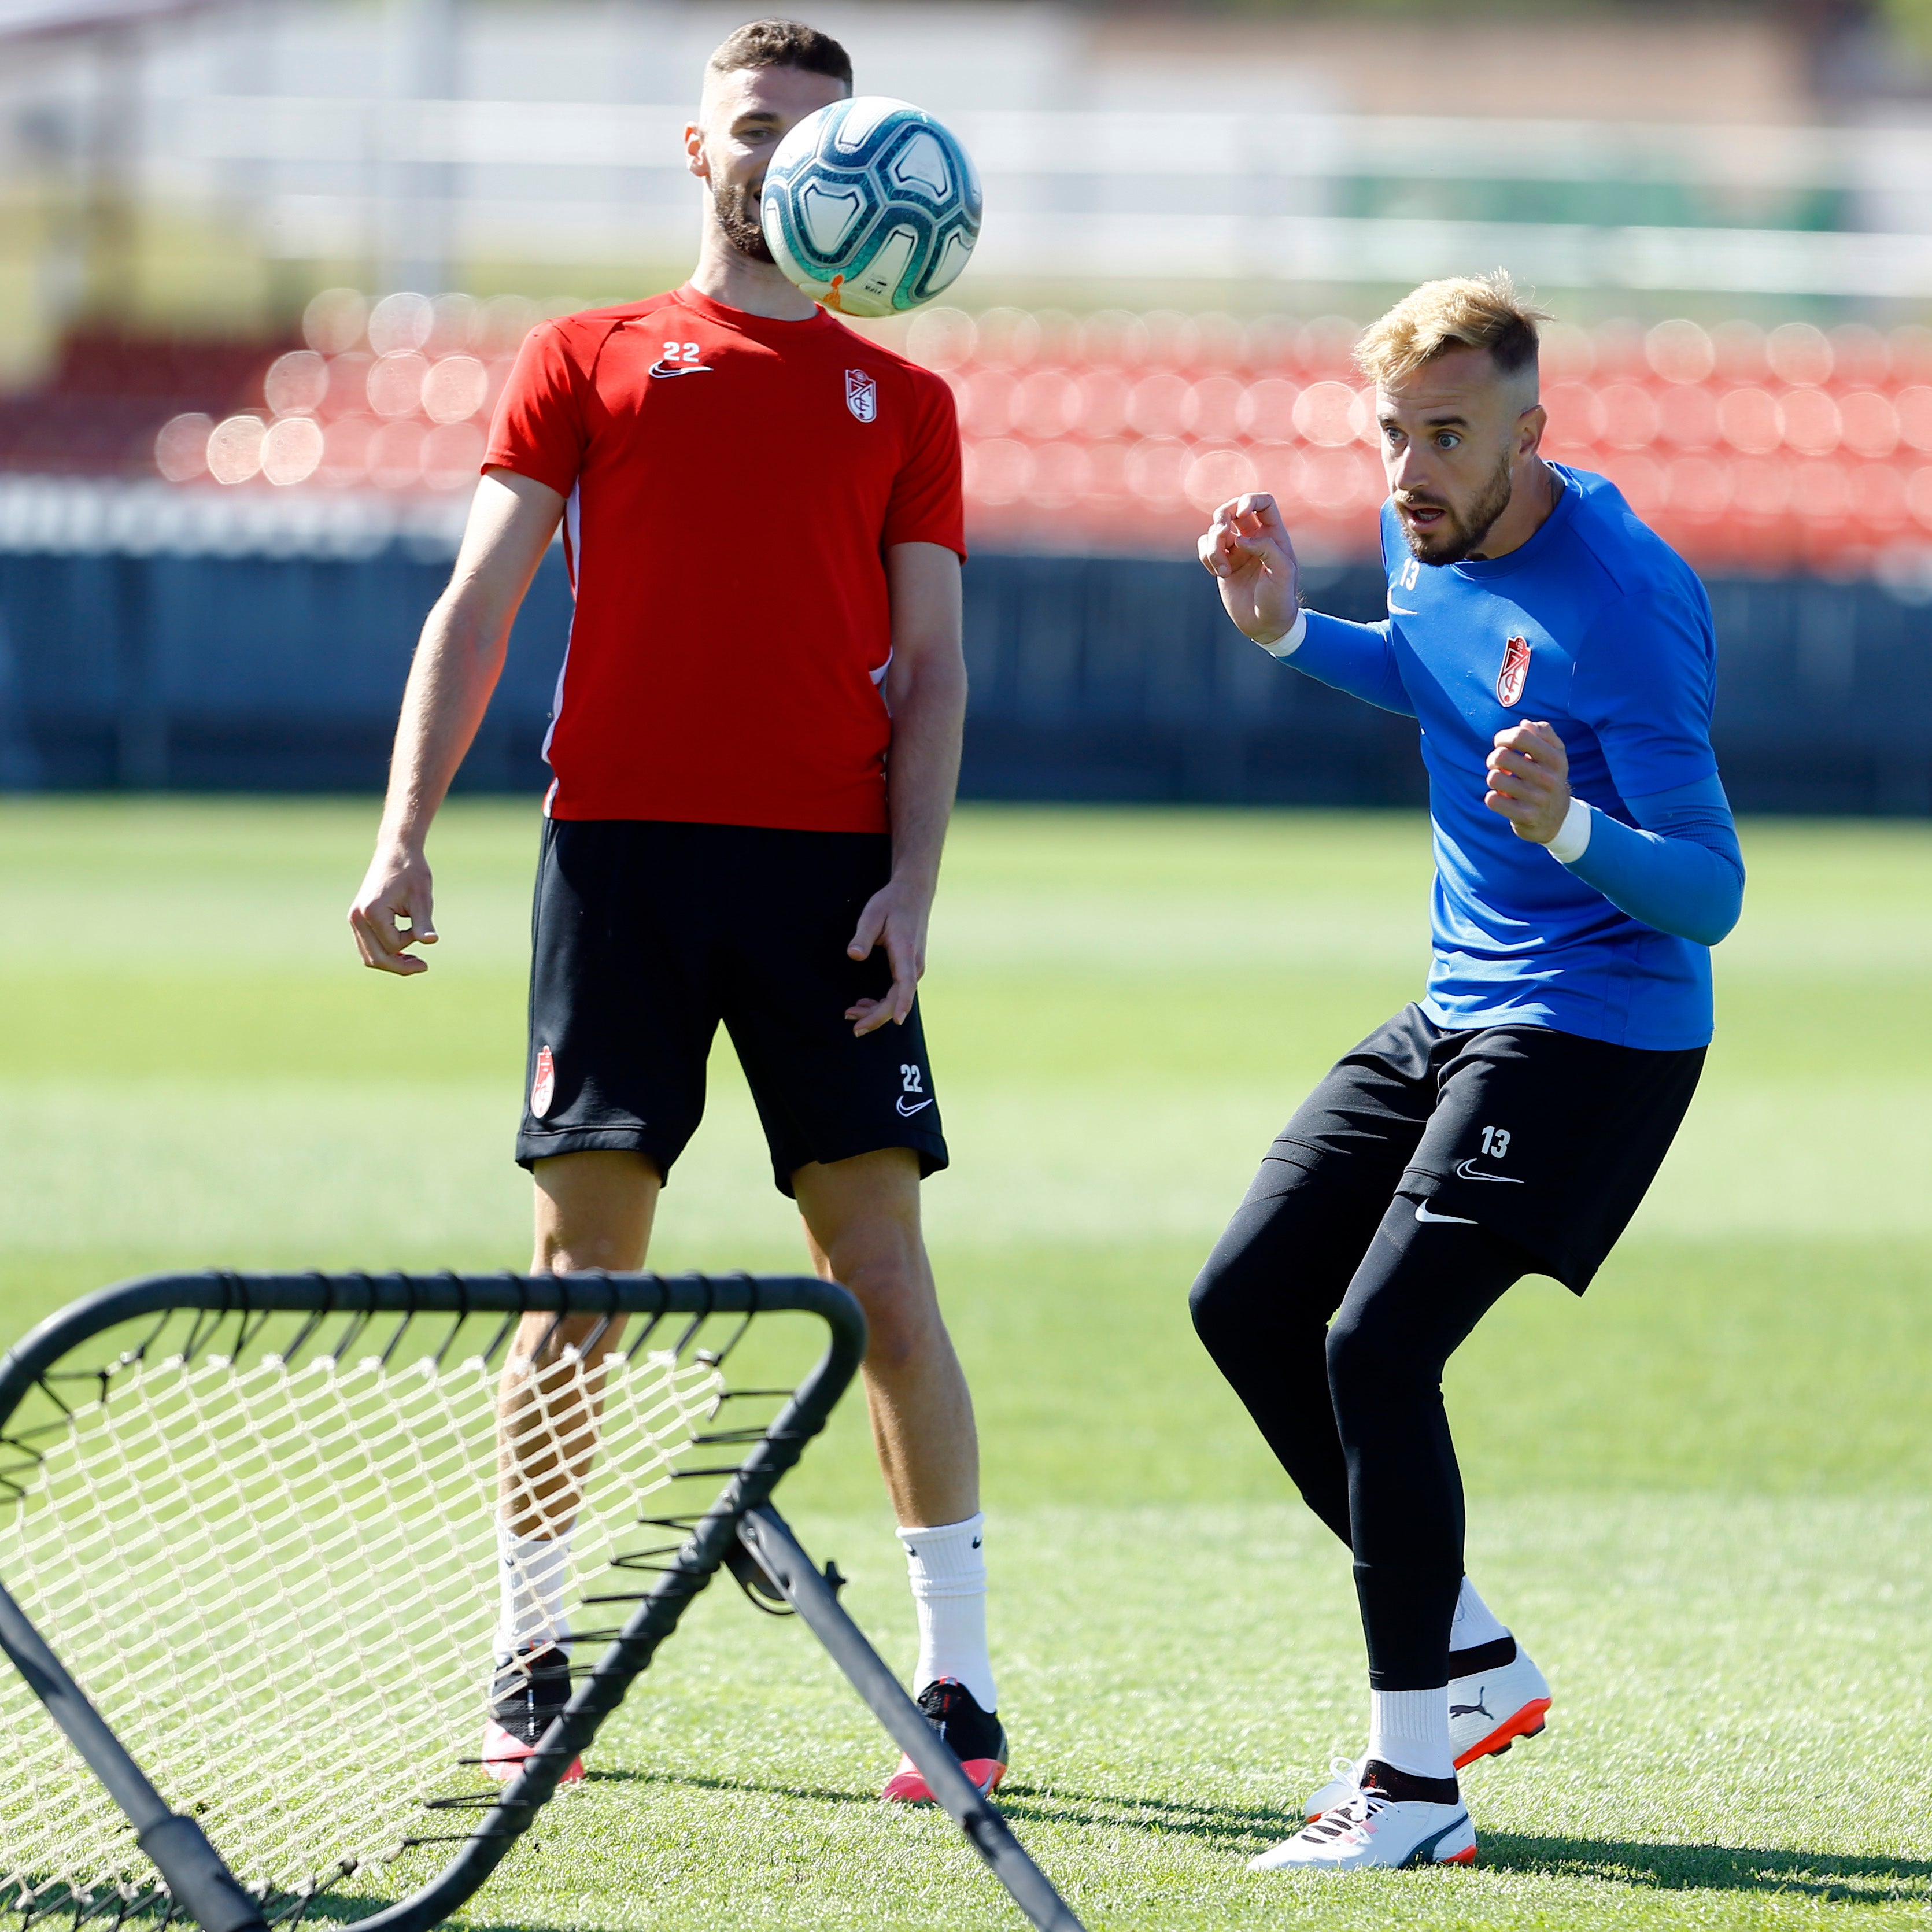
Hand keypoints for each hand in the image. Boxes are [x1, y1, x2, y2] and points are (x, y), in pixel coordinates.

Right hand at [349, 841, 438, 973]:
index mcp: (372, 912)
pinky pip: (367, 946)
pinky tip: (403, 951)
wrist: (395, 851)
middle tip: (423, 967)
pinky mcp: (357, 918)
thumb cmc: (411, 871)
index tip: (423, 925)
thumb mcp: (422, 898)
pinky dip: (384, 952)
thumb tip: (431, 942)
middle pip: (375, 958)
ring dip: (391, 962)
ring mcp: (354, 919)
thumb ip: (423, 923)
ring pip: (368, 956)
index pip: (392, 945)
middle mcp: (357, 917)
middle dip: (400, 966)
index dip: (411, 941)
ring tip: (414, 962)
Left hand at [844, 874, 932, 1036]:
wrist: (913, 893)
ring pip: (898, 998)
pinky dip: (882, 1002)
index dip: (902, 1003)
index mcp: (905, 951)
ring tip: (851, 1015)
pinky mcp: (910, 968)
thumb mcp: (872, 914)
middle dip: (877, 1016)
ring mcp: (914, 967)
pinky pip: (899, 991)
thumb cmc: (891, 903)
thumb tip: (853, 956)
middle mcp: (914, 964)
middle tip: (854, 1028)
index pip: (906, 983)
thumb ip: (862, 935)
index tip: (898, 1021)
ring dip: (877, 1010)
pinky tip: (864, 1004)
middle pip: (899, 999)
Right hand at [1197, 493, 1301, 643]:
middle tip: (1222, 534)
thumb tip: (1240, 540)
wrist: (1266, 625)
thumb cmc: (1280, 598)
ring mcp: (1236, 550)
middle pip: (1233, 508)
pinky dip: (1206, 557)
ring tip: (1223, 569)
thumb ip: (1266, 548)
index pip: (1263, 502)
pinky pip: (1205, 547)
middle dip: (1222, 517)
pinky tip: (1220, 574)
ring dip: (1213, 545)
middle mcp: (1254, 538)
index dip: (1249, 500)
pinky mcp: (1221, 564)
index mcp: (1273, 534)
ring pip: (1215, 530)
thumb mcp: (1282, 571)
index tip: (1242, 515)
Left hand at [1485, 720, 1571, 843]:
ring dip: (1493, 779)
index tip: (1501, 744)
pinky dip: (1493, 798)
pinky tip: (1503, 799)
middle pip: (1501, 756)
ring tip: (1503, 782)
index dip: (1503, 737)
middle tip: (1498, 766)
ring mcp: (1537, 798)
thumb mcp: (1554, 754)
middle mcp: (1548, 778)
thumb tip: (1525, 724)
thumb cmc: (1548, 778)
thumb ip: (1543, 733)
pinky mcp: (1525, 816)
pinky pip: (1492, 800)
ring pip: (1493, 778)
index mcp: (1555, 758)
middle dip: (1493, 759)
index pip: (1520, 735)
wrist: (1557, 819)